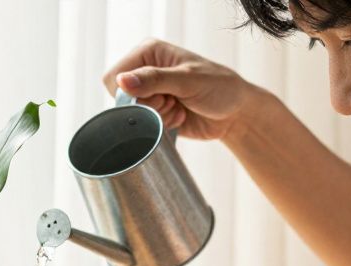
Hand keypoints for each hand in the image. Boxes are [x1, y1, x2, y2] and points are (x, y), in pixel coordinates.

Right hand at [102, 38, 252, 141]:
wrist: (236, 113)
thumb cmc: (219, 88)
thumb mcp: (188, 80)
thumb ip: (155, 80)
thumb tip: (122, 80)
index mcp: (148, 53)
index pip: (115, 77)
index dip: (131, 94)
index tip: (160, 94)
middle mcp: (145, 71)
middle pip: (121, 100)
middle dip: (148, 108)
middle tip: (172, 101)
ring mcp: (150, 93)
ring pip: (132, 116)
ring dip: (157, 118)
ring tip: (179, 108)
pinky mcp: (155, 112)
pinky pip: (144, 127)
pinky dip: (162, 126)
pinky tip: (179, 117)